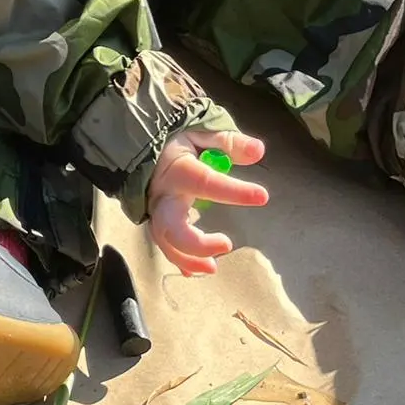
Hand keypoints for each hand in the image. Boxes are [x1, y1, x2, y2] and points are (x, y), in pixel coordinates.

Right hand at [146, 128, 267, 275]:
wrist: (143, 147)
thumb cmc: (178, 141)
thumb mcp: (203, 133)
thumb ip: (229, 143)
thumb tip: (258, 151)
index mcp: (178, 169)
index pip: (206, 181)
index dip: (233, 191)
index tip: (262, 196)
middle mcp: (164, 194)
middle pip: (170, 225)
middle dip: (195, 242)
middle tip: (226, 245)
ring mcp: (157, 210)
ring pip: (164, 240)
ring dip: (186, 257)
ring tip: (212, 267)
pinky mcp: (157, 220)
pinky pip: (164, 244)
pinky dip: (178, 260)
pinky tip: (194, 271)